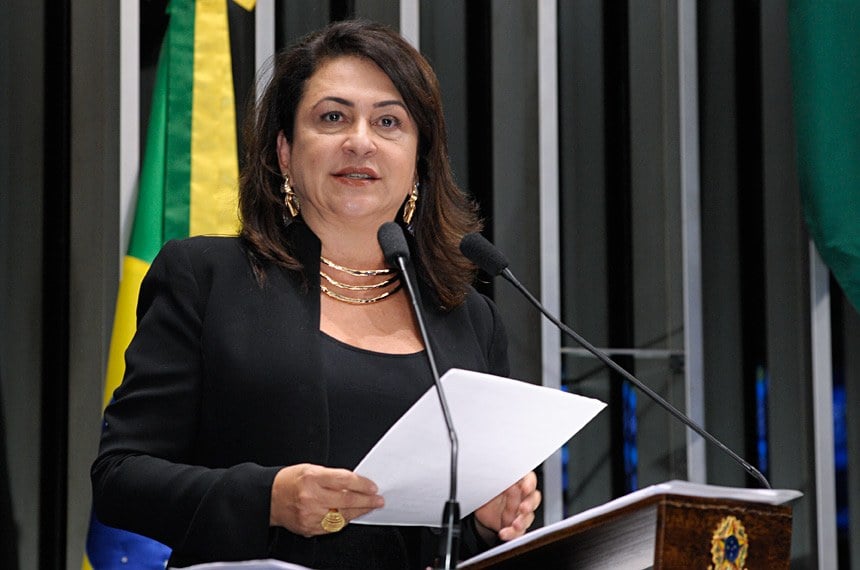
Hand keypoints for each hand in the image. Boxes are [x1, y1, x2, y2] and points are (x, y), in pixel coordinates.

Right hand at [269, 463, 384, 535]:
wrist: (269, 498)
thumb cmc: (289, 481)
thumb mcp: (310, 469)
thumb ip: (332, 476)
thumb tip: (354, 483)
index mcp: (312, 478)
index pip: (344, 481)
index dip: (362, 484)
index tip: (373, 487)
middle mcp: (311, 497)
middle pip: (346, 500)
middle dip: (366, 500)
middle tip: (378, 499)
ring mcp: (310, 514)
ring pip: (342, 515)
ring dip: (359, 512)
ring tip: (369, 507)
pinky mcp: (309, 527)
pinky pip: (333, 526)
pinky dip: (344, 520)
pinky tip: (351, 515)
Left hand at [474, 471, 540, 541]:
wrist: (480, 510)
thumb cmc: (488, 491)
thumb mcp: (490, 481)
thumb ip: (497, 477)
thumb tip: (497, 469)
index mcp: (518, 482)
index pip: (529, 480)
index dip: (530, 483)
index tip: (525, 487)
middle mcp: (522, 497)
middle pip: (533, 499)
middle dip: (530, 504)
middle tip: (523, 508)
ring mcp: (520, 512)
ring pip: (528, 517)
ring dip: (523, 521)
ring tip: (515, 524)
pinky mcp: (515, 526)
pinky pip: (518, 532)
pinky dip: (512, 534)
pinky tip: (504, 532)